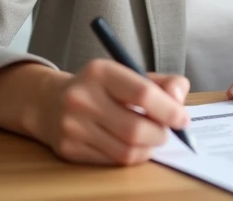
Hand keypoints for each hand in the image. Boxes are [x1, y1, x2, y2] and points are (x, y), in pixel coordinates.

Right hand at [27, 59, 190, 165]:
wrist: (49, 103)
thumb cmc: (99, 88)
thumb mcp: (127, 74)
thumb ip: (161, 83)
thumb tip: (179, 100)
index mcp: (100, 72)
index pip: (142, 94)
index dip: (169, 110)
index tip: (183, 118)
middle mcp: (82, 98)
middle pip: (135, 129)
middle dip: (160, 134)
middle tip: (166, 132)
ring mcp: (72, 126)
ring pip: (126, 151)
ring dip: (148, 149)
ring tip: (150, 139)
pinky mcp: (69, 150)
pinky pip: (112, 161)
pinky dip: (131, 157)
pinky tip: (132, 146)